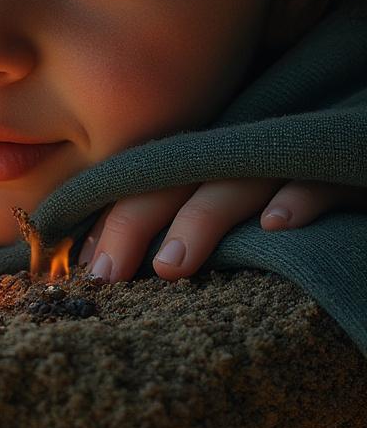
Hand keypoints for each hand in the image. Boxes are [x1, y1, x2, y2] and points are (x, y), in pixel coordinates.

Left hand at [76, 178, 365, 282]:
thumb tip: (142, 265)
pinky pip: (317, 178)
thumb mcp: (237, 200)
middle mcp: (240, 152)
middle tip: (105, 275)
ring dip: (200, 218)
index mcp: (211, 158)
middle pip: (174, 175)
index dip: (114, 218)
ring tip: (170, 266)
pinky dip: (299, 198)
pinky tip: (276, 227)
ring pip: (234, 179)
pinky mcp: (340, 165)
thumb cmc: (295, 187)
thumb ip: (198, 221)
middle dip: (133, 221)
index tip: (87, 268)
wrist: (359, 152)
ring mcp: (288, 156)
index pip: (149, 181)